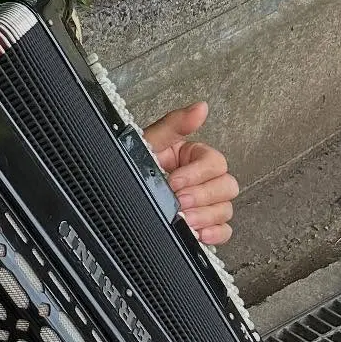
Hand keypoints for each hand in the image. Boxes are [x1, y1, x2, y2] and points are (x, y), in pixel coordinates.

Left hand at [142, 101, 238, 244]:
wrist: (113, 192)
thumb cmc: (133, 164)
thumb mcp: (149, 142)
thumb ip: (174, 125)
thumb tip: (200, 108)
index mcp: (194, 157)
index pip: (216, 163)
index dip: (198, 174)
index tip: (175, 181)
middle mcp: (203, 179)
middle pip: (227, 187)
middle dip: (202, 196)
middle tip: (180, 202)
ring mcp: (204, 203)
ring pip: (225, 209)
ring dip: (205, 216)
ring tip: (183, 219)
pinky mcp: (202, 225)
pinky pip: (222, 231)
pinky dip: (213, 233)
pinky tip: (197, 233)